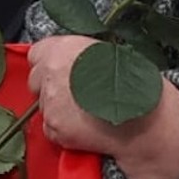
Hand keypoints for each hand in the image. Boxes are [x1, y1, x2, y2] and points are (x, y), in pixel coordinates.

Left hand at [27, 35, 178, 178]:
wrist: (143, 116)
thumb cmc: (130, 83)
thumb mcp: (104, 53)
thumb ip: (76, 55)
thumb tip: (62, 62)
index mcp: (64, 48)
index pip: (36, 54)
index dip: (48, 64)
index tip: (61, 71)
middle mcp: (52, 71)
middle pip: (35, 80)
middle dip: (50, 87)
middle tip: (75, 94)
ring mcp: (50, 101)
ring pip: (42, 106)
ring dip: (58, 110)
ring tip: (85, 112)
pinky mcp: (54, 127)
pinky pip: (50, 128)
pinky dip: (63, 130)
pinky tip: (86, 126)